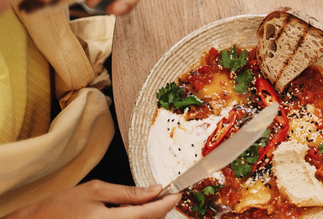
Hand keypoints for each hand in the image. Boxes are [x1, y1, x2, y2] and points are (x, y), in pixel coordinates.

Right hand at [6, 181, 179, 218]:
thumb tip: (155, 189)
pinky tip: (132, 212)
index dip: (167, 203)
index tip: (178, 192)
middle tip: (163, 193)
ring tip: (144, 203)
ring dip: (148, 216)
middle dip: (160, 209)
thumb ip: (128, 192)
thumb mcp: (95, 190)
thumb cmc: (61, 206)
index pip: (150, 214)